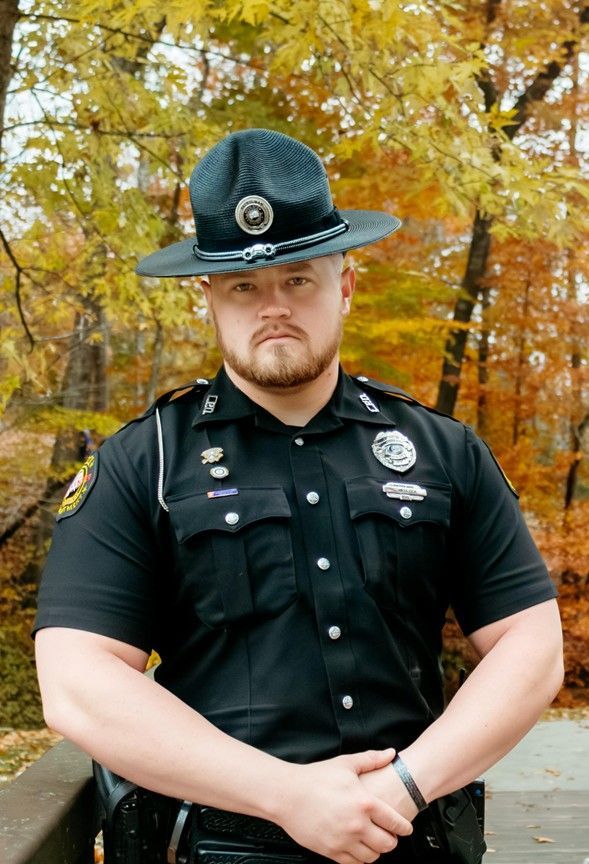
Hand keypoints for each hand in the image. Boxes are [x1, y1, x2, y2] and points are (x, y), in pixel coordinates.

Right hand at [274, 749, 412, 863]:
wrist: (287, 795)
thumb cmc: (315, 778)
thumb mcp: (345, 764)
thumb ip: (371, 759)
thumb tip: (390, 754)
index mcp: (364, 803)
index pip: (395, 822)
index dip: (404, 827)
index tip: (406, 828)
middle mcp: (357, 825)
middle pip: (388, 844)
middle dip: (392, 840)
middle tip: (389, 834)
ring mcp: (344, 840)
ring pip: (373, 857)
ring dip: (377, 850)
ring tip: (372, 840)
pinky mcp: (331, 852)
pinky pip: (355, 862)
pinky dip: (360, 857)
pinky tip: (357, 846)